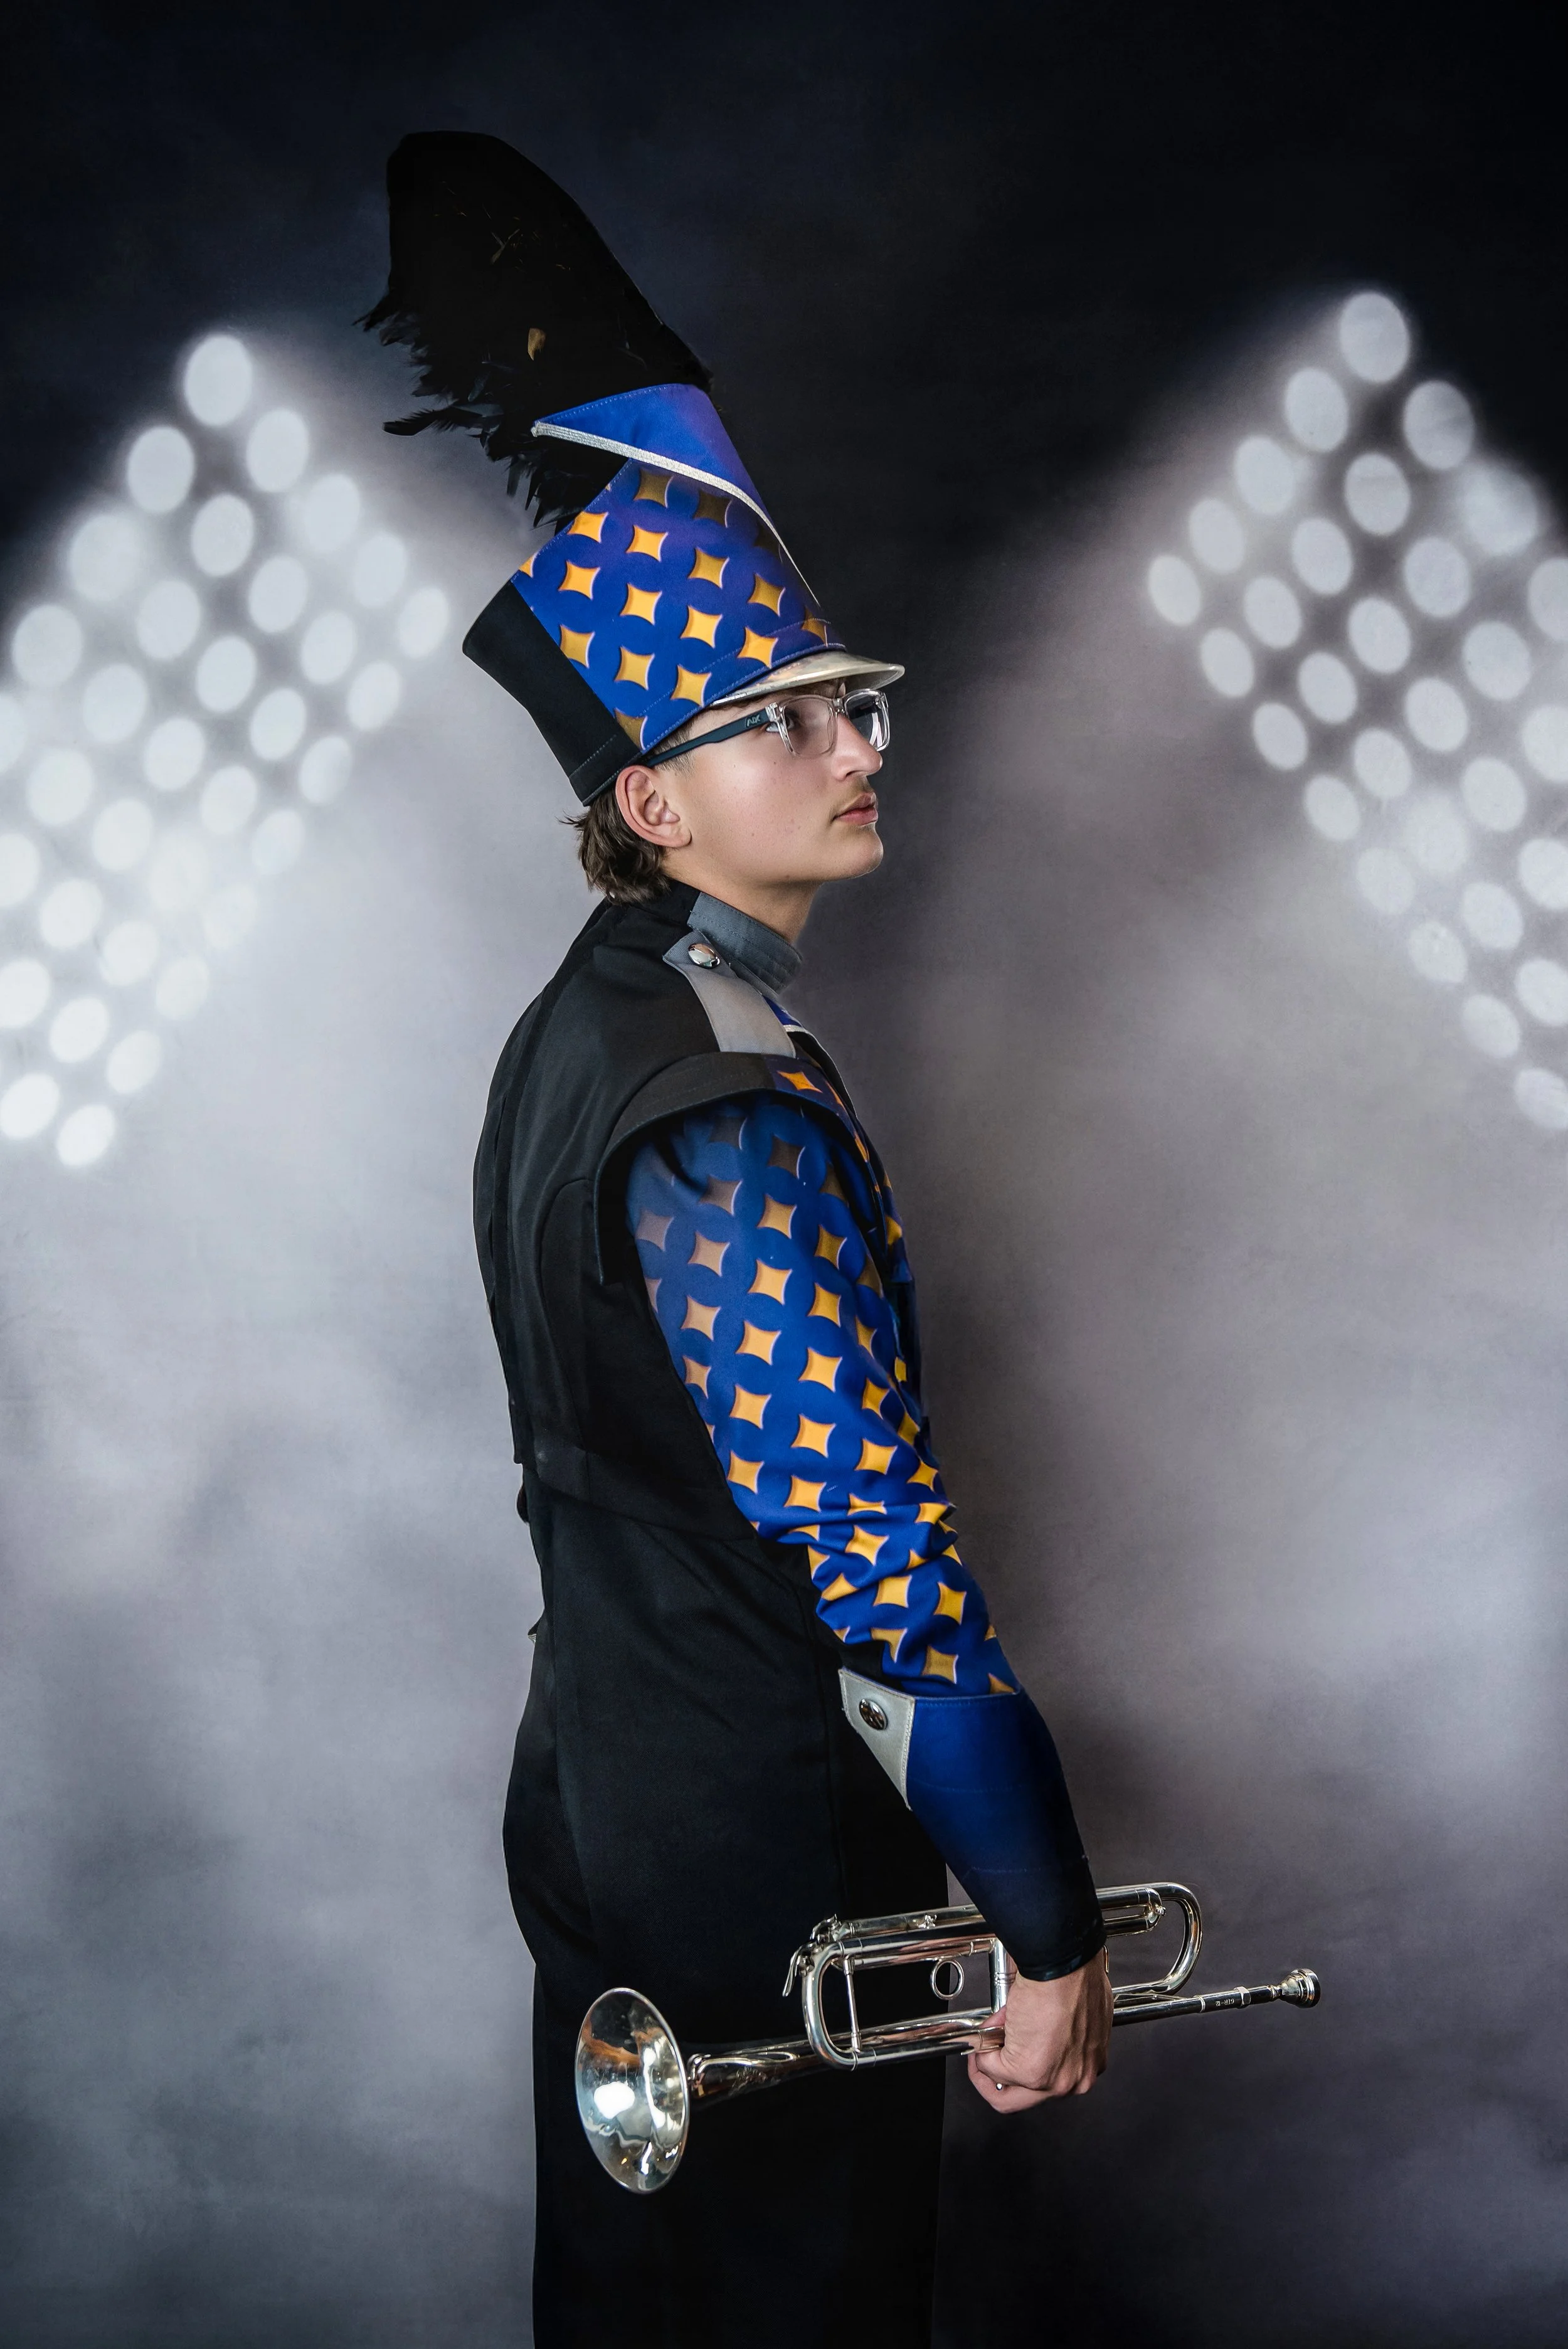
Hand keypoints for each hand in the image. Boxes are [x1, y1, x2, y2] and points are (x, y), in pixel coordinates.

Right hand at [967, 1950, 1111, 2111]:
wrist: (1063, 1965)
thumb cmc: (1074, 1977)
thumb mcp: (1075, 2012)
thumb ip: (1056, 2034)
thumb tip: (1027, 2033)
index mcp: (1089, 2065)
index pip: (1050, 2081)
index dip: (1023, 2061)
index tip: (1010, 2049)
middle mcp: (1074, 2081)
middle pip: (1024, 2099)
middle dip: (997, 2078)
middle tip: (986, 2058)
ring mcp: (1051, 2081)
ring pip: (1005, 2093)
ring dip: (987, 2065)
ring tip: (986, 2037)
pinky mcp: (1028, 2072)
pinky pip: (990, 2067)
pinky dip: (982, 2047)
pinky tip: (992, 2024)